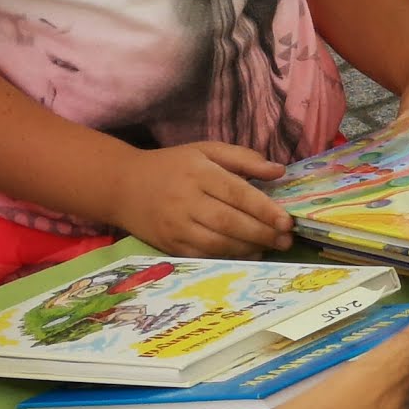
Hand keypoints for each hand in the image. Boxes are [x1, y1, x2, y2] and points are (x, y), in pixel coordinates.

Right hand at [113, 139, 296, 252]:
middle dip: (262, 233)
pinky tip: (248, 254)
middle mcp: (186, 200)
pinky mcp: (170, 245)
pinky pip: (204, 256)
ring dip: (249, 248)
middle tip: (287, 240)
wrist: (121, 186)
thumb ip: (243, 159)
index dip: (264, 209)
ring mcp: (176, 226)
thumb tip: (279, 170)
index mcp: (197, 172)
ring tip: (271, 247)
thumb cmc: (171, 166)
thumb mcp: (205, 151)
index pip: (237, 193)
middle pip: (230, 222)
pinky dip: (229, 258)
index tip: (287, 221)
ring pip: (218, 243)